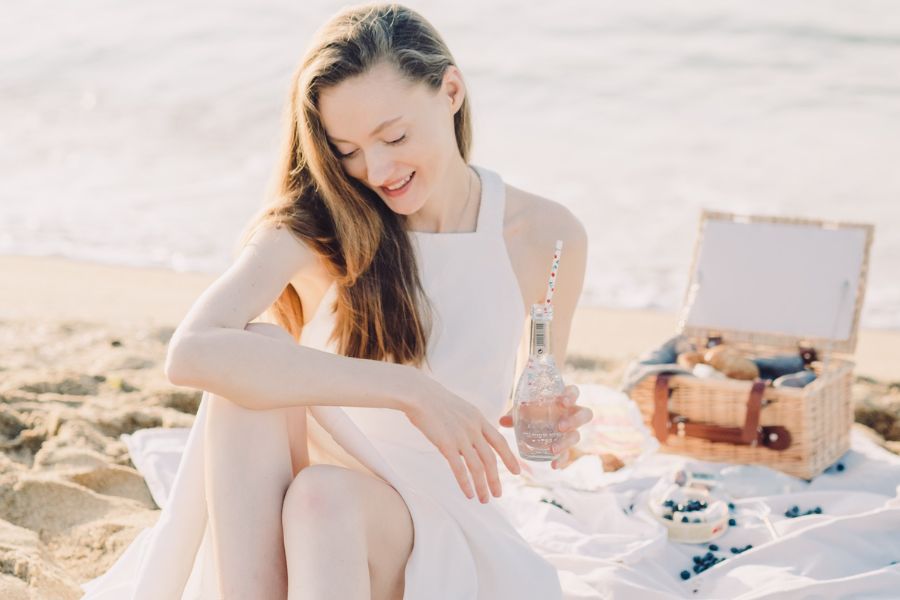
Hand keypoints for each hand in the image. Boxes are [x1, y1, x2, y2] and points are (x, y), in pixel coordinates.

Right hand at [402, 373, 521, 502]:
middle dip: (495, 479)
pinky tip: (468, 493)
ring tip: (484, 499)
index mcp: (478, 419)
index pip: (500, 441)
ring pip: (477, 467)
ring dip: (482, 486)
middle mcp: (473, 429)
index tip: (516, 472)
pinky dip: (466, 483)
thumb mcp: (460, 409)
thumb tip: (471, 439)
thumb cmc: (435, 401)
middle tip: (498, 494)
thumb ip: (469, 424)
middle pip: (490, 459)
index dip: (509, 458)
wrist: (419, 394)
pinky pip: (459, 468)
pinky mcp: (446, 444)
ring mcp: (461, 437)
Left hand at [498, 384, 592, 469]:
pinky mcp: (566, 446)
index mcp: (563, 399)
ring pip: (577, 436)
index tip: (563, 402)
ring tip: (552, 449)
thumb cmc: (531, 409)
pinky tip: (553, 465)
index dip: (571, 396)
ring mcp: (570, 431)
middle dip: (575, 421)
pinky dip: (562, 460)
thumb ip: (514, 413)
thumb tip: (502, 421)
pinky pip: (568, 454)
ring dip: (566, 442)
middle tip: (560, 427)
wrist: (533, 420)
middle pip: (584, 414)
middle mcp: (571, 414)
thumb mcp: (522, 408)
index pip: (574, 392)